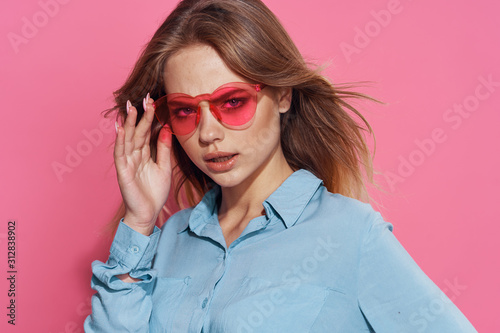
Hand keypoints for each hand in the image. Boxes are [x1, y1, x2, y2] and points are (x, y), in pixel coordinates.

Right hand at [113, 94, 172, 235]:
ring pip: (127, 139)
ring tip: (131, 108)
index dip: (149, 118)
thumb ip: (164, 149)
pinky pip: (120, 154)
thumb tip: (166, 129)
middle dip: (140, 115)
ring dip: (128, 123)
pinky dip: (120, 141)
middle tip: (144, 98)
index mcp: (144, 154)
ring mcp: (127, 163)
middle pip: (136, 132)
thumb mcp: (164, 167)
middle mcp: (134, 156)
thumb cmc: (155, 192)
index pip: (146, 132)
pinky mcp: (122, 171)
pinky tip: (120, 129)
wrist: (148, 213)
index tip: (153, 102)